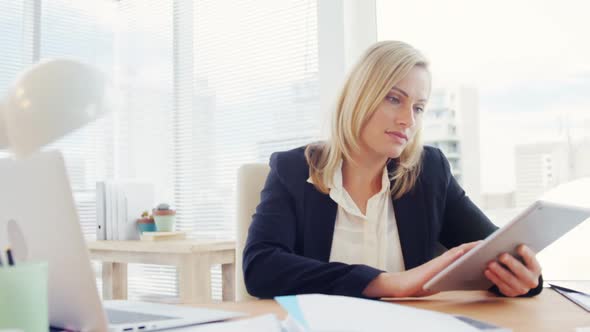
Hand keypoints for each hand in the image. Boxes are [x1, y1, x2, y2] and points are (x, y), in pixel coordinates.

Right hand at [363, 241, 480, 297]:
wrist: (403, 285)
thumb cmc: (420, 284)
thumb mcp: (440, 280)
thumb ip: (451, 275)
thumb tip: (465, 275)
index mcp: (446, 263)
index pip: (464, 253)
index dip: (476, 249)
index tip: (490, 246)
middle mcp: (443, 260)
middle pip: (463, 250)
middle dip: (476, 245)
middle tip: (492, 241)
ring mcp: (437, 263)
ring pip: (456, 252)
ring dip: (469, 247)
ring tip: (483, 244)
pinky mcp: (432, 268)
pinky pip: (445, 260)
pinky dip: (454, 255)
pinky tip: (463, 252)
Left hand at [484, 244, 541, 296]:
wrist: (518, 280)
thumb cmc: (517, 262)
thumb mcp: (520, 257)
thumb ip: (514, 249)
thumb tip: (502, 243)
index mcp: (535, 268)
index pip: (532, 260)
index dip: (527, 254)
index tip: (520, 246)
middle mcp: (531, 280)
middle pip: (521, 271)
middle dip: (511, 263)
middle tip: (501, 255)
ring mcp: (522, 288)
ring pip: (510, 279)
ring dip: (499, 271)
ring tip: (490, 263)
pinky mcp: (511, 293)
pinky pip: (502, 286)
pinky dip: (494, 278)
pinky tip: (487, 271)